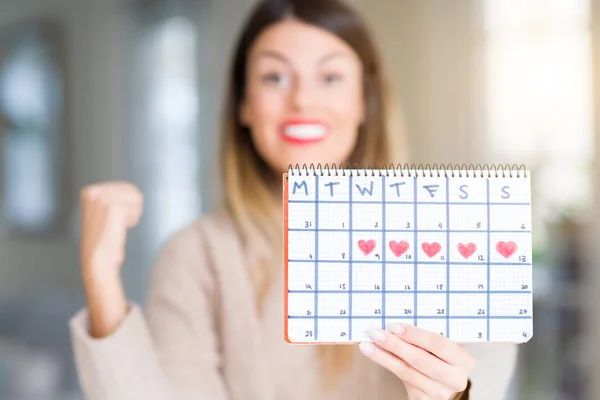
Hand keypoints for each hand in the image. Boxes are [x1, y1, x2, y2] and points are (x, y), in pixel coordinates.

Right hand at [81, 181, 142, 276]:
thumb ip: (112, 197)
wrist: (98, 260)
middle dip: (130, 208)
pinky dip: (132, 220)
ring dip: (132, 214)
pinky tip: (120, 228)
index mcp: (89, 191)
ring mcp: (102, 199)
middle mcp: (94, 192)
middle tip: (116, 223)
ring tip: (117, 225)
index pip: (125, 186)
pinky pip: (136, 209)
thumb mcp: (102, 212)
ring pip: (136, 198)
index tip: (111, 218)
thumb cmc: (104, 240)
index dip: (126, 205)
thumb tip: (130, 188)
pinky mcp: (113, 207)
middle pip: (132, 190)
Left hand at [359, 323, 473, 399]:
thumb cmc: (441, 356)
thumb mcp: (441, 347)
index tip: (393, 326)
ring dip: (383, 357)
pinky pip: (401, 379)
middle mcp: (455, 379)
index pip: (438, 344)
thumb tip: (395, 324)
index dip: (414, 335)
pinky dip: (386, 364)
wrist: (444, 383)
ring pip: (407, 372)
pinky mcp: (423, 399)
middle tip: (375, 333)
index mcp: (464, 360)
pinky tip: (375, 354)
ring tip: (367, 345)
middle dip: (395, 345)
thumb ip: (425, 337)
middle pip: (420, 360)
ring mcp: (439, 392)